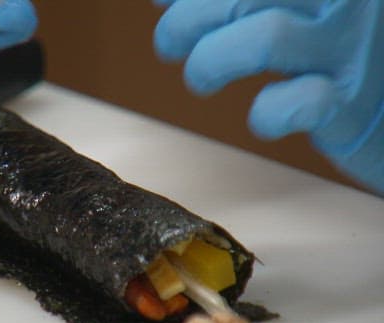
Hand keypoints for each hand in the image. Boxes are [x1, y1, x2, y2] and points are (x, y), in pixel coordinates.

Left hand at [154, 0, 383, 194]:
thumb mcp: (295, 7)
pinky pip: (301, 103)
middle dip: (185, 21)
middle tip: (171, 45)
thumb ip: (239, 0)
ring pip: (266, 37)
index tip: (161, 1)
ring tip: (202, 79)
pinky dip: (267, 114)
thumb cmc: (331, 48)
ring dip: (210, 63)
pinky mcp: (355, 104)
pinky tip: (263, 116)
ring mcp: (353, 48)